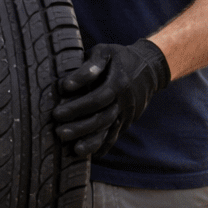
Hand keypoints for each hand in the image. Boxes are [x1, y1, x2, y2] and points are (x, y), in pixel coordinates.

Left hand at [53, 39, 170, 158]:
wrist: (150, 68)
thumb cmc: (120, 58)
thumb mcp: (106, 52)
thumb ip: (90, 65)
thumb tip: (68, 84)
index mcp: (119, 82)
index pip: (98, 98)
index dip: (78, 107)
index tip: (57, 112)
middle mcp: (124, 101)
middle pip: (102, 118)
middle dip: (80, 128)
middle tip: (59, 133)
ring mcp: (126, 114)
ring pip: (109, 131)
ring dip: (91, 142)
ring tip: (73, 150)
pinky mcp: (126, 121)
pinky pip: (114, 136)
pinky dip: (102, 146)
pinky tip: (88, 155)